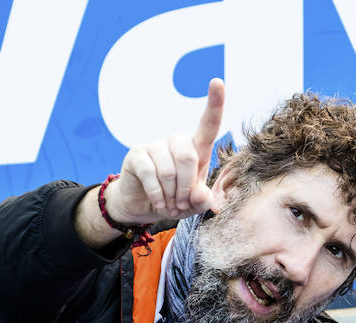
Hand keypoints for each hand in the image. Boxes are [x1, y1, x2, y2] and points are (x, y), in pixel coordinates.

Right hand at [104, 78, 225, 224]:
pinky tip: (157, 202)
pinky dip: (157, 195)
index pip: (208, 125)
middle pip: (188, 157)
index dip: (215, 104)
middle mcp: (176, 142)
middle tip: (182, 206)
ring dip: (171, 196)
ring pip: (169, 170)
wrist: (143, 206)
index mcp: (196, 149)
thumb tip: (200, 194)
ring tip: (169, 206)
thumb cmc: (175, 201)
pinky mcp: (137, 154)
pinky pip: (150, 174)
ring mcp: (155, 146)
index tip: (218, 82)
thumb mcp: (194, 205)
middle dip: (186, 188)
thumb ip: (203, 201)